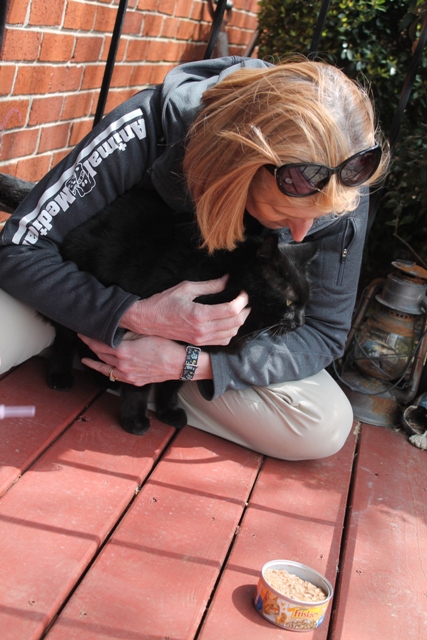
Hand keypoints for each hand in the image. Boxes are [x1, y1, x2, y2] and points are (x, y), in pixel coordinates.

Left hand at [78, 332, 211, 385]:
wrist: (179, 363)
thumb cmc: (166, 345)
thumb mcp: (144, 334)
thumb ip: (125, 334)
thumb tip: (112, 330)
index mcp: (122, 351)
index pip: (98, 344)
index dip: (88, 338)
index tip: (82, 332)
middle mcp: (122, 365)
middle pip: (100, 355)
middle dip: (91, 347)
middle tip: (84, 340)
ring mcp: (128, 376)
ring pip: (105, 368)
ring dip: (95, 362)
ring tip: (86, 359)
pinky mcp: (134, 381)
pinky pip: (116, 377)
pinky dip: (107, 373)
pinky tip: (104, 370)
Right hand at [120, 276, 249, 345]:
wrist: (147, 320)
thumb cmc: (164, 302)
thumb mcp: (186, 288)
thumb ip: (209, 286)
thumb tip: (227, 280)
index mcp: (199, 314)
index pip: (231, 310)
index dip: (242, 300)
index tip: (243, 292)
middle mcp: (202, 330)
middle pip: (235, 323)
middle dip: (244, 310)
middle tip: (244, 301)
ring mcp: (201, 339)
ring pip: (231, 333)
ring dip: (239, 322)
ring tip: (239, 310)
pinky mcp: (199, 343)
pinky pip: (222, 341)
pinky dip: (230, 332)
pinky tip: (229, 322)